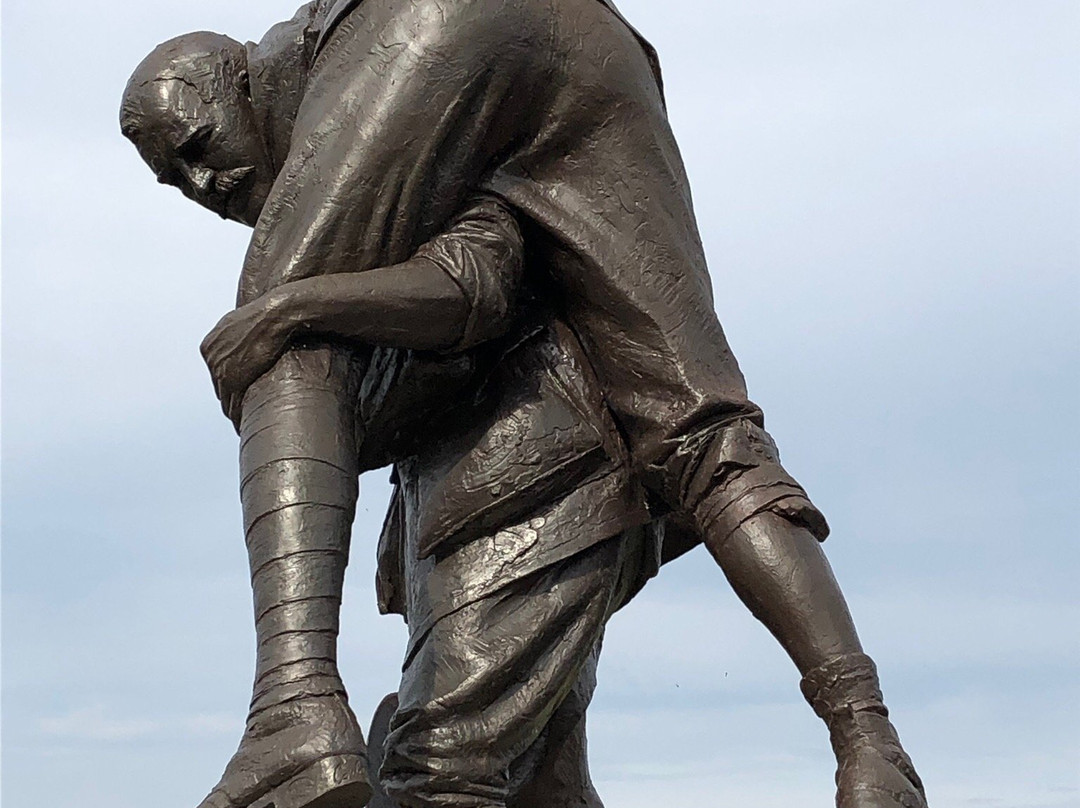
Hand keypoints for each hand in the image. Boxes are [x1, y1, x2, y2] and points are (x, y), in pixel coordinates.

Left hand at [200, 292, 294, 428]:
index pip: (216, 369)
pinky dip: (237, 414)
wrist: (274, 316)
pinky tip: (242, 422)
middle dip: (230, 395)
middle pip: (218, 384)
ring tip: (242, 419)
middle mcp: (210, 356)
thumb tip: (244, 338)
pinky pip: (231, 404)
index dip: (228, 382)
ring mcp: (218, 368)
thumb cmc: (266, 315)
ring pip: (224, 397)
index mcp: (209, 343)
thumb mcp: (241, 321)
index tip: (237, 391)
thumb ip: (235, 334)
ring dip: (233, 408)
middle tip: (241, 408)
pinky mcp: (231, 381)